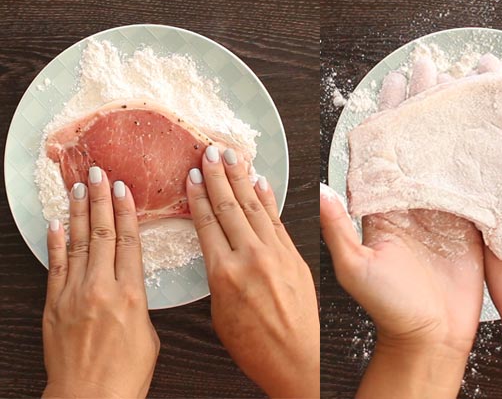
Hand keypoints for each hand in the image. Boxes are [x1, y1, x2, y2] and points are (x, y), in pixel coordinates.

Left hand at [43, 167, 158, 398]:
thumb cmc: (126, 374)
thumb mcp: (148, 334)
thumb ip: (138, 303)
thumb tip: (128, 288)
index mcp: (131, 294)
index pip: (129, 241)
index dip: (126, 212)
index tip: (124, 190)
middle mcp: (101, 288)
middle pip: (103, 234)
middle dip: (101, 200)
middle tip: (99, 174)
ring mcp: (74, 294)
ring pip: (79, 244)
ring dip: (80, 213)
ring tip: (79, 188)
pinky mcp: (54, 306)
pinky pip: (56, 267)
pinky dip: (57, 243)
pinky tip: (57, 223)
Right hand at [186, 146, 318, 397]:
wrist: (298, 359)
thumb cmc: (256, 346)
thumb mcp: (220, 314)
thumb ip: (218, 277)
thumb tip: (218, 253)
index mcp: (224, 273)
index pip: (207, 223)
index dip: (198, 196)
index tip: (193, 176)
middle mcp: (250, 257)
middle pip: (229, 207)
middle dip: (218, 177)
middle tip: (210, 152)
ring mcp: (275, 253)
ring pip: (254, 207)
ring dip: (241, 179)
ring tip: (232, 156)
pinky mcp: (294, 255)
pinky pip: (277, 219)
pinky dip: (268, 198)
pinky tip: (260, 182)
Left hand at [320, 54, 484, 397]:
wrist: (428, 338)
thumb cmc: (389, 309)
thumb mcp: (357, 270)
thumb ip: (339, 230)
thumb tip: (319, 190)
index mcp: (380, 205)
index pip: (380, 150)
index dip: (385, 115)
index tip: (391, 82)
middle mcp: (409, 199)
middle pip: (414, 141)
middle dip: (420, 103)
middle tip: (427, 66)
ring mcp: (440, 208)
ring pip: (444, 152)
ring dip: (450, 118)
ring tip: (460, 82)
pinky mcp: (467, 221)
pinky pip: (474, 179)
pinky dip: (480, 152)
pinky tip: (487, 126)